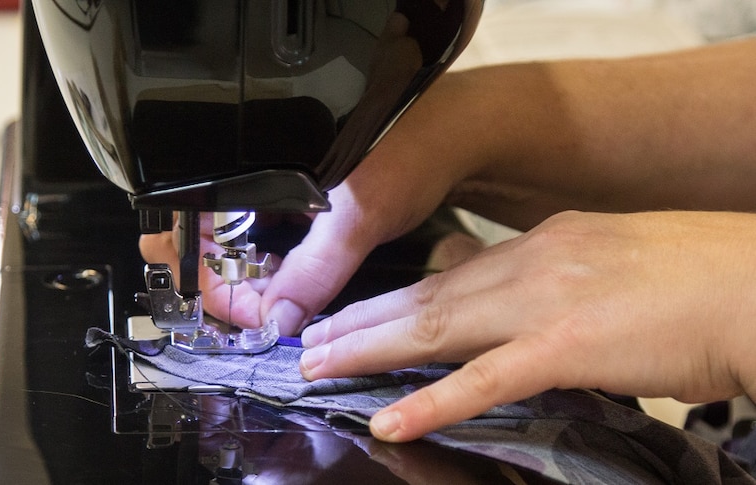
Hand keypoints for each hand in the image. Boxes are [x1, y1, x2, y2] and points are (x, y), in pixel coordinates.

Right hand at [139, 79, 474, 334]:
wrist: (458, 139)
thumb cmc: (411, 148)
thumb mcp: (360, 213)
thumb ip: (316, 268)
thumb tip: (277, 319)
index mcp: (254, 159)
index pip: (202, 227)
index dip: (216, 276)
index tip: (249, 314)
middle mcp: (258, 173)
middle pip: (214, 240)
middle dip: (226, 283)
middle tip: (253, 320)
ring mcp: (278, 191)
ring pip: (242, 247)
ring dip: (250, 283)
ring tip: (268, 312)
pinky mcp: (300, 207)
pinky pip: (271, 246)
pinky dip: (273, 274)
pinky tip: (285, 293)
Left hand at [299, 210, 755, 441]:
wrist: (754, 284)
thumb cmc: (694, 279)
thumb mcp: (607, 261)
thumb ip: (550, 277)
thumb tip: (507, 296)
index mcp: (542, 244)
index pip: (448, 273)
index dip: (393, 298)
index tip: (351, 313)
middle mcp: (532, 262)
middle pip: (426, 296)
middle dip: (362, 321)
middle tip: (309, 341)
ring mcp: (546, 301)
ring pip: (437, 327)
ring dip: (371, 350)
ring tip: (321, 367)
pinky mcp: (568, 345)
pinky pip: (486, 380)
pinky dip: (432, 400)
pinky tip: (392, 419)